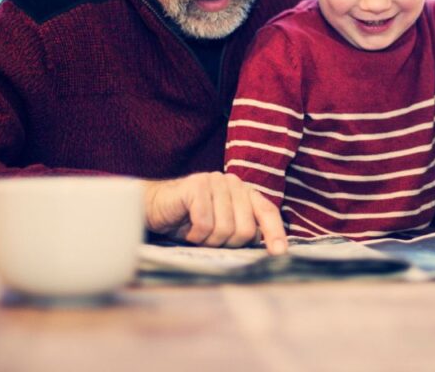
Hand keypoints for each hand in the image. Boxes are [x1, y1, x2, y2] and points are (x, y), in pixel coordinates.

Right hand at [142, 172, 287, 254]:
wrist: (155, 207)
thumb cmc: (189, 221)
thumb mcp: (221, 227)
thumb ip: (243, 230)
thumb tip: (269, 248)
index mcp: (244, 192)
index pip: (267, 211)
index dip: (275, 233)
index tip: (279, 254)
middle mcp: (233, 183)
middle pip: (246, 229)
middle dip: (227, 244)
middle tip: (210, 241)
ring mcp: (215, 181)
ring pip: (225, 228)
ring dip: (208, 241)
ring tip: (197, 234)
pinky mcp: (197, 185)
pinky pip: (205, 223)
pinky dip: (195, 235)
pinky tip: (188, 229)